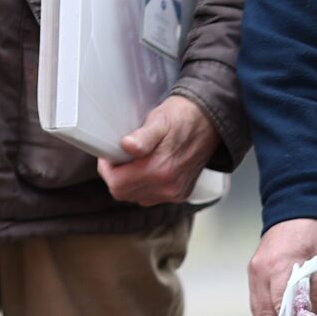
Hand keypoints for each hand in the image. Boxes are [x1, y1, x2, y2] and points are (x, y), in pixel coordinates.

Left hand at [98, 95, 218, 205]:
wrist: (210, 123)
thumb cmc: (182, 118)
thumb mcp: (159, 120)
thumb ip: (142, 137)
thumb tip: (126, 146)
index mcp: (159, 170)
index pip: (116, 184)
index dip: (107, 170)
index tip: (109, 156)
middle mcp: (167, 187)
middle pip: (124, 194)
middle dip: (116, 177)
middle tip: (119, 159)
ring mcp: (174, 193)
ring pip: (136, 197)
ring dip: (130, 183)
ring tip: (135, 163)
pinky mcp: (180, 194)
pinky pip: (152, 197)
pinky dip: (145, 186)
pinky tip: (149, 169)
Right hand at [248, 218, 316, 315]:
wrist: (297, 210)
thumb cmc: (314, 236)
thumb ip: (314, 295)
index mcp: (280, 268)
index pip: (279, 308)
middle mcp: (261, 271)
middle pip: (264, 313)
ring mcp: (254, 270)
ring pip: (256, 309)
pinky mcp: (252, 269)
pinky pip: (255, 298)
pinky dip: (266, 310)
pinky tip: (279, 315)